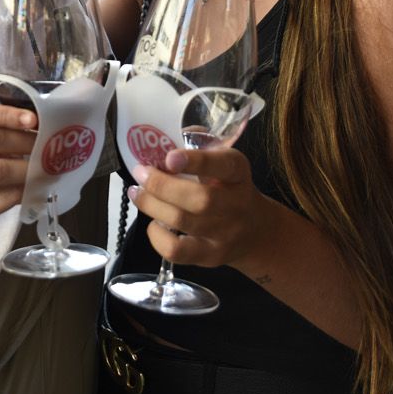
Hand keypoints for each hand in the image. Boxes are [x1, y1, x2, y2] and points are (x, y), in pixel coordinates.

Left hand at [128, 147, 273, 270]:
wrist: (255, 231)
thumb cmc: (230, 188)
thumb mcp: (224, 163)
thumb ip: (200, 146)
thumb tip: (167, 137)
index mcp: (239, 173)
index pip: (224, 165)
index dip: (196, 161)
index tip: (169, 158)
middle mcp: (236, 204)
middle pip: (199, 199)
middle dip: (161, 185)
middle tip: (140, 173)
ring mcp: (224, 234)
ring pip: (183, 221)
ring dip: (151, 205)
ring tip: (136, 192)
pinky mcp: (210, 256)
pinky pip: (176, 250)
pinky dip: (156, 236)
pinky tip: (153, 222)